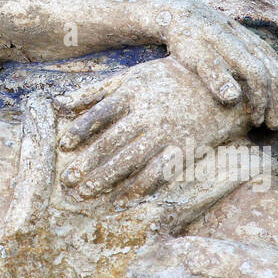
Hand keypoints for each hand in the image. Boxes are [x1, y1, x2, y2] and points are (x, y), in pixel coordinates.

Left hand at [53, 56, 277, 201]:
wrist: (220, 87)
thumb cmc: (167, 79)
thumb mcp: (131, 77)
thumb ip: (94, 90)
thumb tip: (57, 104)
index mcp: (133, 92)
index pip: (100, 114)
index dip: (80, 131)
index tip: (64, 147)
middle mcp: (148, 114)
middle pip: (112, 142)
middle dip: (88, 163)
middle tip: (68, 181)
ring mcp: (166, 134)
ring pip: (131, 160)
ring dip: (107, 178)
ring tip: (87, 192)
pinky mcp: (183, 150)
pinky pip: (158, 174)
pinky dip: (139, 189)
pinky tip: (121, 200)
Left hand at [142, 0, 277, 129]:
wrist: (185, 14)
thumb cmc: (185, 39)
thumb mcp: (193, 57)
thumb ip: (213, 75)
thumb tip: (234, 98)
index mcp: (233, 45)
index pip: (257, 75)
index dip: (261, 99)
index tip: (257, 121)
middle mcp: (247, 40)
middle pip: (273, 72)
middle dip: (277, 101)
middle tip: (275, 125)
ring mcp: (252, 38)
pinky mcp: (252, 39)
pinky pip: (275, 59)